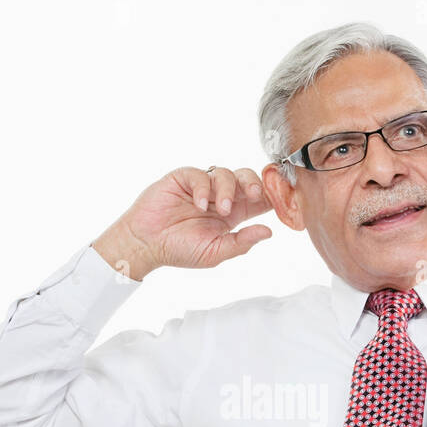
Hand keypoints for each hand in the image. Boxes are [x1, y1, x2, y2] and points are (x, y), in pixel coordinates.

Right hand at [95, 166, 273, 278]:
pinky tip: (199, 204)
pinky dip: (204, 188)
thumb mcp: (215, 253)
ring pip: (226, 173)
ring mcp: (203, 186)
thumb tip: (269, 232)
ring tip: (220, 209)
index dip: (270, 196)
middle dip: (255, 184)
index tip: (279, 200)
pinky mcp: (184, 178)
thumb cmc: (179, 250)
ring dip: (228, 190)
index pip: (258, 199)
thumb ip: (242, 242)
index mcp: (233, 215)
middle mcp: (220, 197)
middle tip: (254, 196)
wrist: (147, 244)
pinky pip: (201, 174)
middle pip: (247, 179)